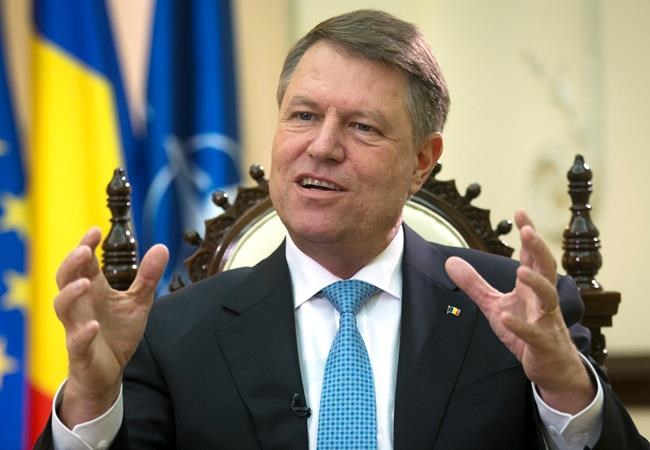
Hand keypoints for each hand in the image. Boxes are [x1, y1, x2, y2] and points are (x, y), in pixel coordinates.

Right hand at [54, 228, 168, 426]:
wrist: (108, 371)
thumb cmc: (117, 332)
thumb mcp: (138, 301)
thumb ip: (148, 276)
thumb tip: (161, 247)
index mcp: (94, 290)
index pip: (84, 263)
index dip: (85, 245)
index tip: (95, 230)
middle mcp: (81, 305)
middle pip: (65, 279)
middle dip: (72, 263)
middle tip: (84, 250)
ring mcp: (77, 327)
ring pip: (64, 307)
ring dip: (71, 293)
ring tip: (85, 282)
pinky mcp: (81, 351)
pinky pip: (77, 341)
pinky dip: (83, 332)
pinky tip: (93, 325)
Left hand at [445, 209, 594, 413]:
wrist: (552, 367)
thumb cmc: (527, 331)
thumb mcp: (495, 305)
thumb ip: (474, 284)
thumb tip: (450, 261)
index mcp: (531, 287)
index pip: (532, 254)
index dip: (529, 233)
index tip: (521, 211)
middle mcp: (543, 299)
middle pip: (547, 268)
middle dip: (539, 249)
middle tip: (529, 230)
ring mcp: (546, 321)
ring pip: (548, 297)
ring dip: (537, 283)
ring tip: (521, 270)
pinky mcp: (542, 343)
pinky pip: (534, 333)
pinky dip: (520, 325)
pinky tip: (507, 318)